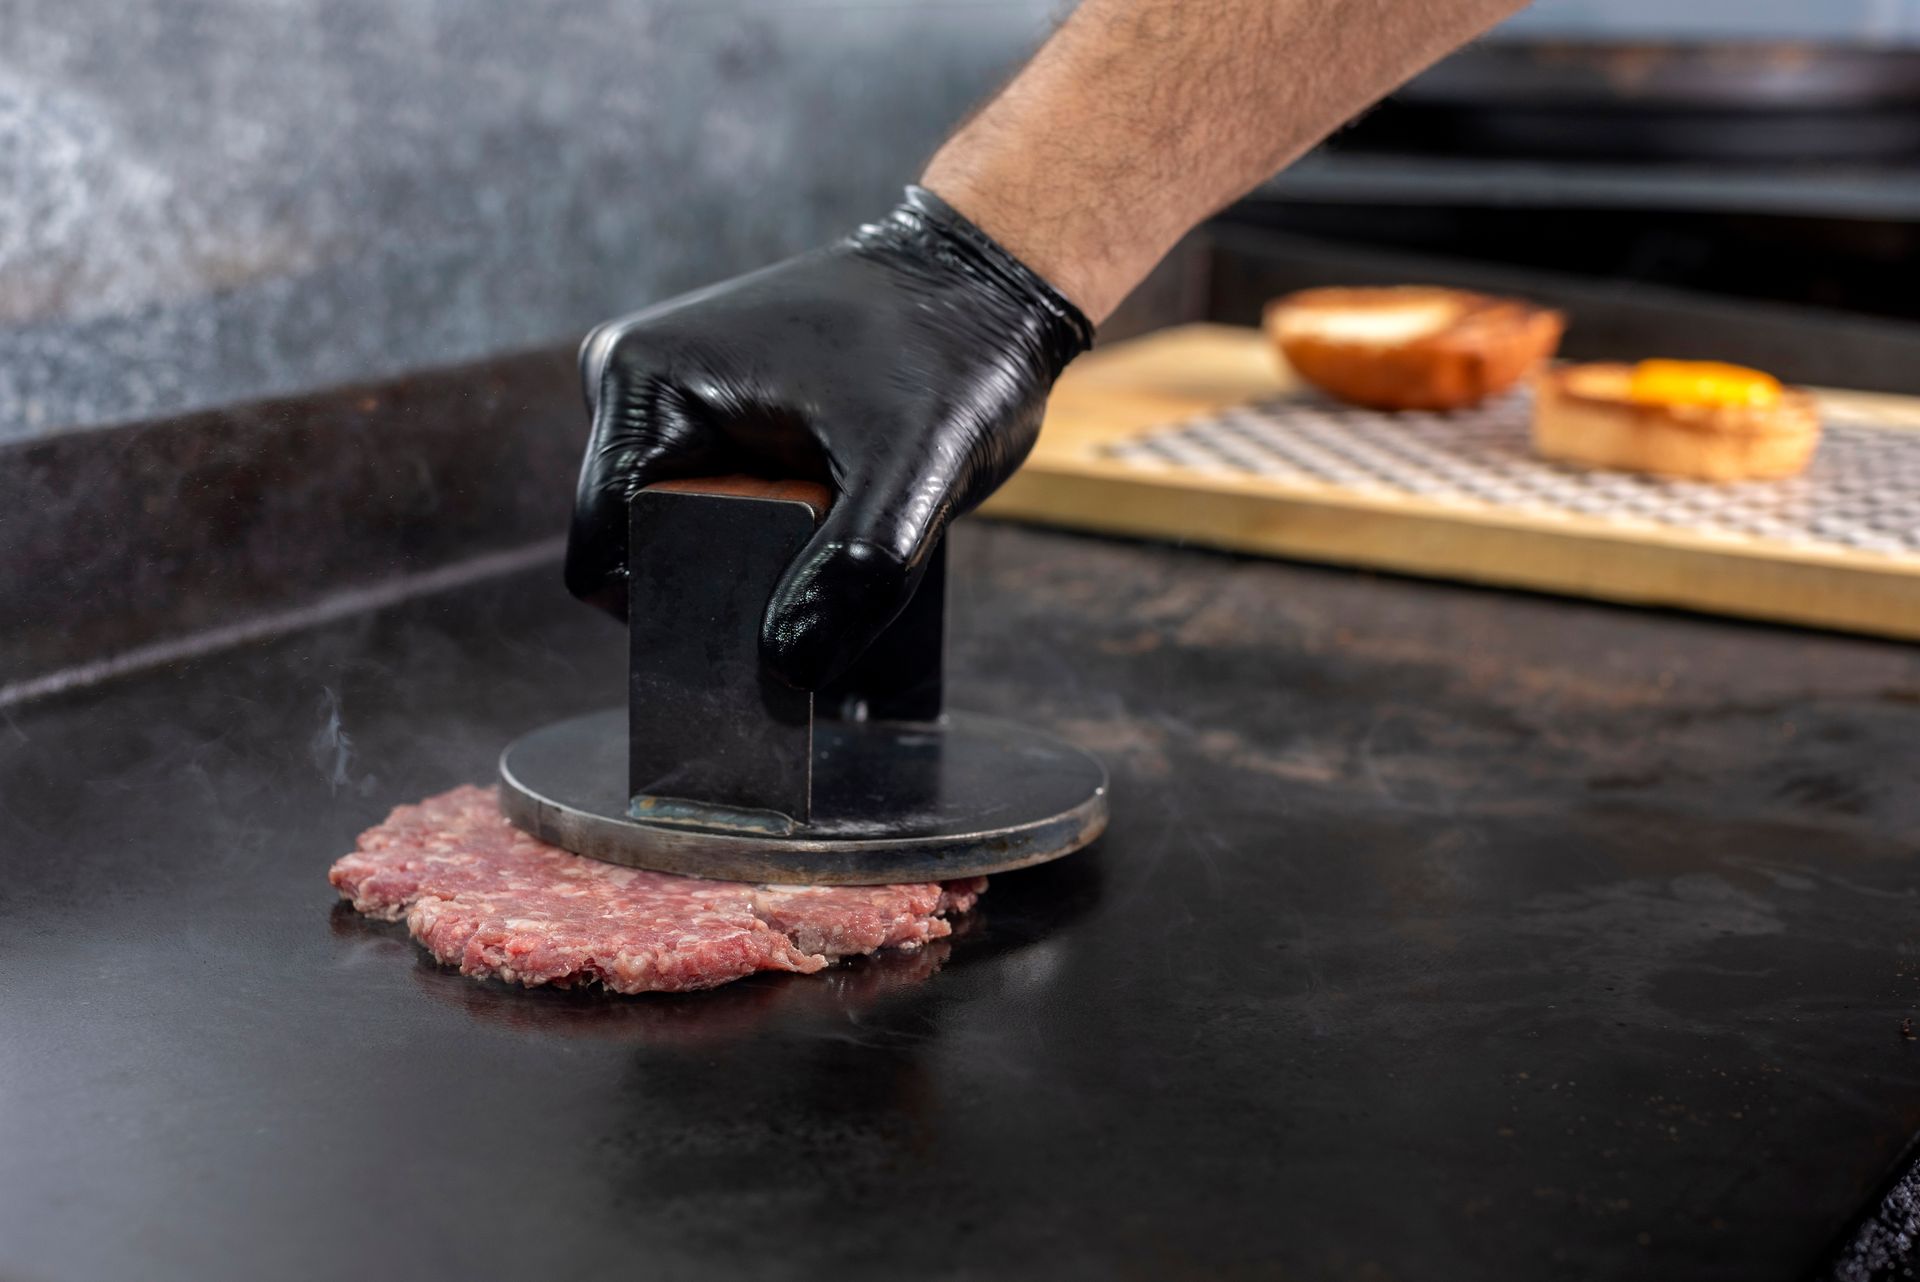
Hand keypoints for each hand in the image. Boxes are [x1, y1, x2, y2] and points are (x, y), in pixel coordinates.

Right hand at [566, 186, 1092, 689]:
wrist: (986, 288)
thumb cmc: (951, 352)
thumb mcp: (915, 472)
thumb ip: (852, 575)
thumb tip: (789, 665)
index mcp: (645, 382)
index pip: (605, 553)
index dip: (673, 611)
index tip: (760, 635)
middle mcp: (634, 384)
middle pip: (639, 550)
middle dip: (719, 586)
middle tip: (817, 572)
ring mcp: (668, 397)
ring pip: (678, 539)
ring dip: (749, 561)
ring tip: (832, 521)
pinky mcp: (707, 414)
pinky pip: (710, 510)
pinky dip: (764, 536)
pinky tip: (827, 510)